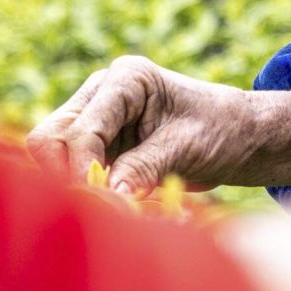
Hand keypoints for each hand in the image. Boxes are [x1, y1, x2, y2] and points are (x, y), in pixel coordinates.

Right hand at [28, 56, 290, 194]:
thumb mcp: (188, 147)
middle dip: (67, 177)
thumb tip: (109, 197)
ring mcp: (94, 122)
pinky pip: (71, 174)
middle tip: (100, 210)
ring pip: (53, 158)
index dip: (84, 169)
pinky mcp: (97, 149)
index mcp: (125, 80)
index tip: (104, 203)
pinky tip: (114, 208)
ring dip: (74, 188)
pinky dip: (86, 194)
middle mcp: (100, 96)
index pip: (80, 128)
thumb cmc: (222, 130)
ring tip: (111, 211)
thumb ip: (146, 168)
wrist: (239, 136)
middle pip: (50, 139)